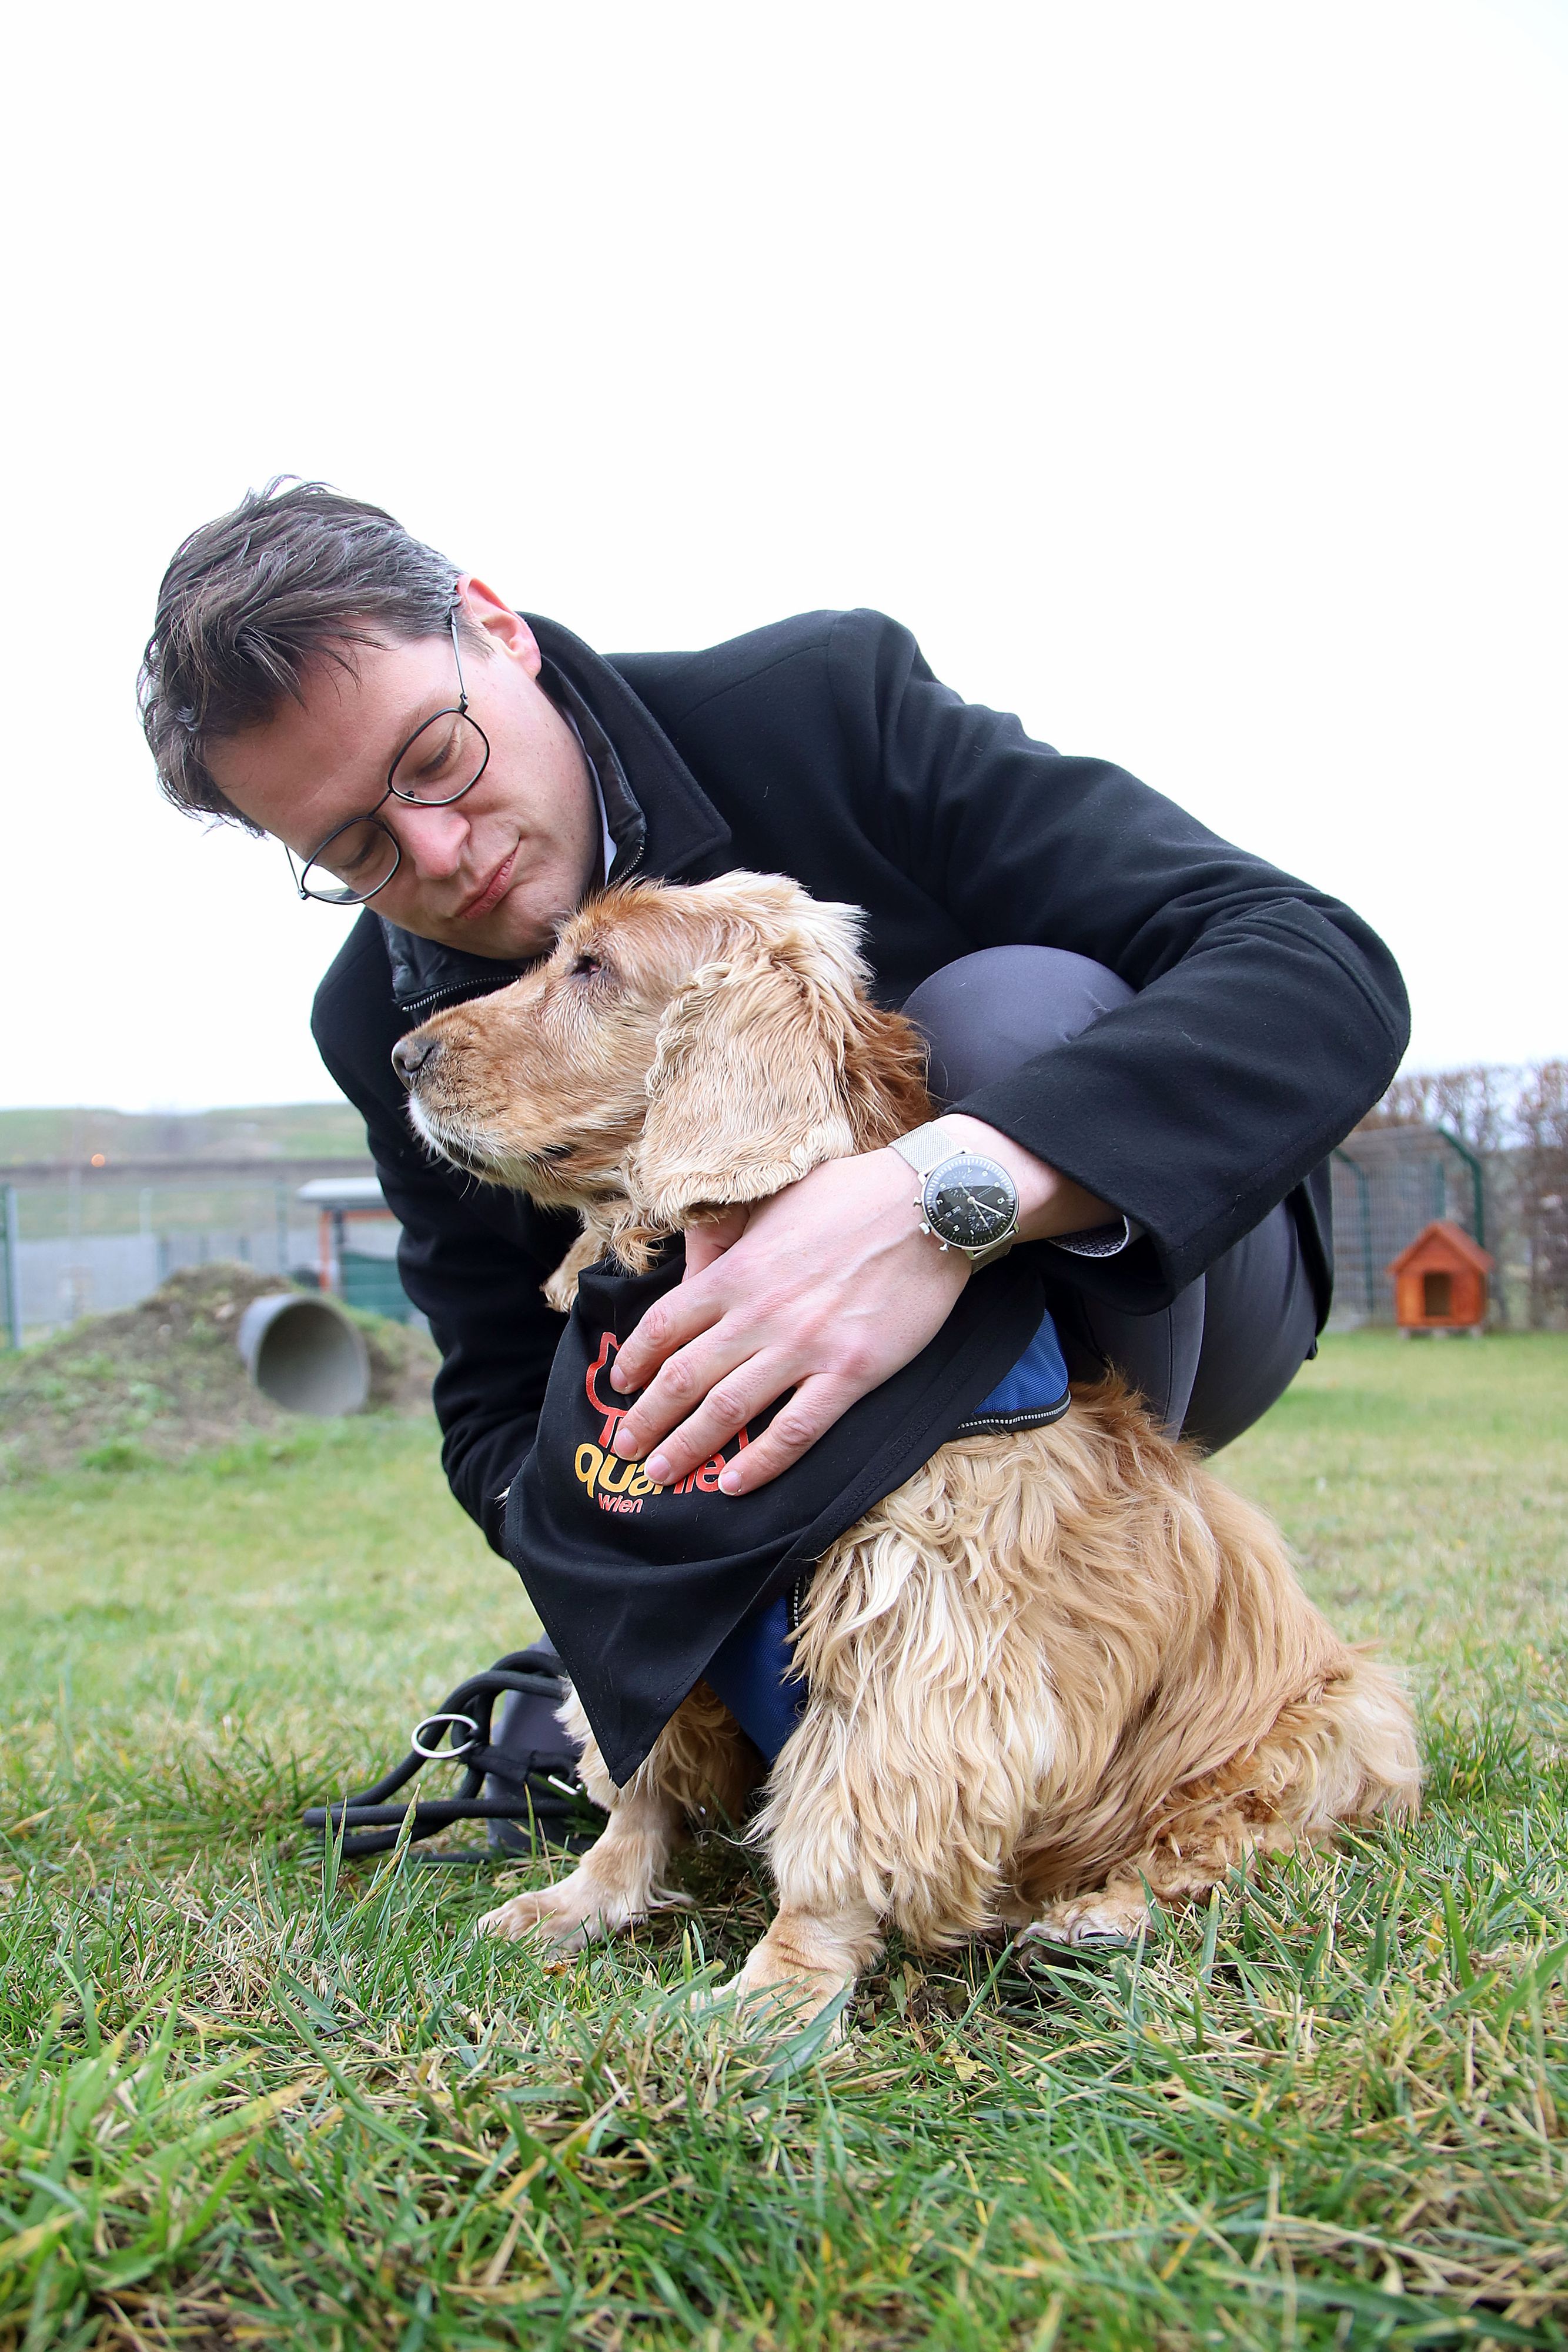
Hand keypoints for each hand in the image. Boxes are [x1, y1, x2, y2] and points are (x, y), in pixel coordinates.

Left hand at [606, 1119, 1112, 1495]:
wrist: (931, 1203)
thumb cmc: (854, 1195)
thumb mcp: (775, 1201)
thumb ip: (733, 1240)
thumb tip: (699, 1265)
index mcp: (736, 1270)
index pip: (664, 1324)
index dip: (635, 1360)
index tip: (619, 1385)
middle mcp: (758, 1313)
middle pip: (683, 1378)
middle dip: (646, 1420)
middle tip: (623, 1450)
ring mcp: (804, 1346)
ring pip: (727, 1411)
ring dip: (686, 1448)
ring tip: (660, 1475)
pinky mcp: (850, 1372)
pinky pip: (794, 1431)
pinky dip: (760, 1463)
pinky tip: (733, 1484)